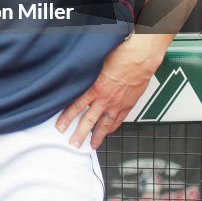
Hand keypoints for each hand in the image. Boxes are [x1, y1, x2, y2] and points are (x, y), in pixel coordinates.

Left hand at [57, 34, 164, 148]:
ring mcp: (118, 104)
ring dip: (97, 135)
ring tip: (92, 145)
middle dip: (80, 133)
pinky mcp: (128, 105)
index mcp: (95, 88)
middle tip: (74, 143)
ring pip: (105, 124)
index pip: (76, 107)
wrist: (141, 59)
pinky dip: (113, 127)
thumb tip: (74, 75)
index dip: (67, 118)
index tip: (60, 126)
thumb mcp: (95, 63)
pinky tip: (109, 131)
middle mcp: (106, 99)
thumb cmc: (120, 56)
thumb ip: (85, 74)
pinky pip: (119, 120)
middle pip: (89, 120)